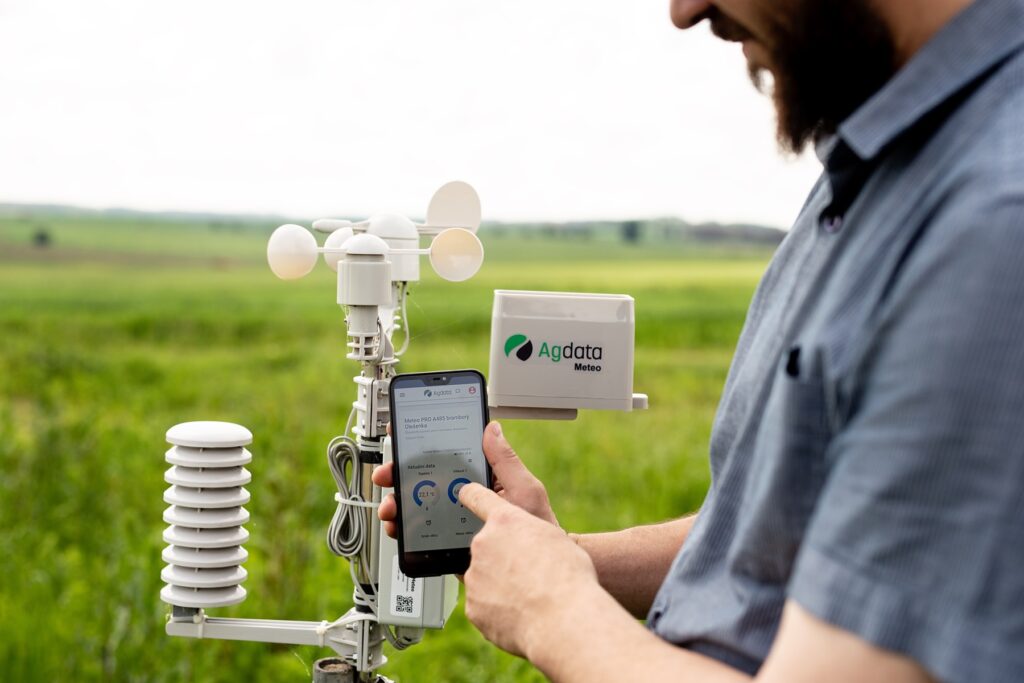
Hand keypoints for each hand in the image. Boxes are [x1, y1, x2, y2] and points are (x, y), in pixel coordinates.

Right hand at [372, 421, 558, 537]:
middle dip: (399, 475)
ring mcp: (454, 522)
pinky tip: (399, 531)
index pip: (449, 457)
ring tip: (391, 509)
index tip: (402, 438)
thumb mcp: (525, 491)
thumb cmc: (538, 530)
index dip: (422, 447)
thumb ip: (506, 462)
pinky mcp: (448, 545)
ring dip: (397, 504)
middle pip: (425, 480)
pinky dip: (404, 532)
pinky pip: (421, 536)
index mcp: (482, 479)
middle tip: (387, 476)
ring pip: (417, 508)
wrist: (534, 574)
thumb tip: (492, 429)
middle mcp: (465, 498)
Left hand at [459, 482, 597, 657]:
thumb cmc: (568, 575)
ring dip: (500, 583)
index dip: (471, 494)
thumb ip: (529, 533)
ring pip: (484, 577)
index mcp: (505, 520)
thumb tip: (521, 543)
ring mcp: (475, 576)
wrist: (564, 618)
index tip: (465, 494)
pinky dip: (498, 608)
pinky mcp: (473, 606)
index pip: (477, 497)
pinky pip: (484, 604)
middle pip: (485, 547)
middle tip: (528, 571)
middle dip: (502, 557)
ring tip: (530, 595)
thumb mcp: (555, 537)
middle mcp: (483, 544)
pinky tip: (522, 611)